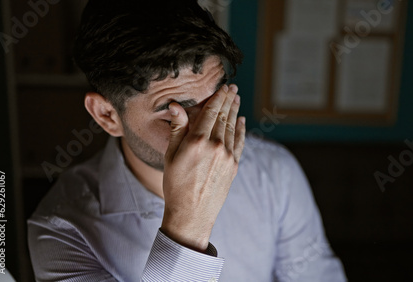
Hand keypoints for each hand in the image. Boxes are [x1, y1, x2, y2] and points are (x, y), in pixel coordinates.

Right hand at [160, 84, 245, 251]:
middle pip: (223, 117)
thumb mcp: (170, 155)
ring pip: (232, 128)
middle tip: (233, 88)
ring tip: (236, 99)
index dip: (217, 98)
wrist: (191, 213)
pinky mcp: (233, 166)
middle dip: (228, 100)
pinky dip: (241, 130)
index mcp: (197, 141)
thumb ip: (177, 129)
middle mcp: (215, 146)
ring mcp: (227, 156)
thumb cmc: (175, 184)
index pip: (210, 112)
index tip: (223, 87)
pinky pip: (239, 143)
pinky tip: (242, 121)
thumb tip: (176, 105)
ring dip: (235, 112)